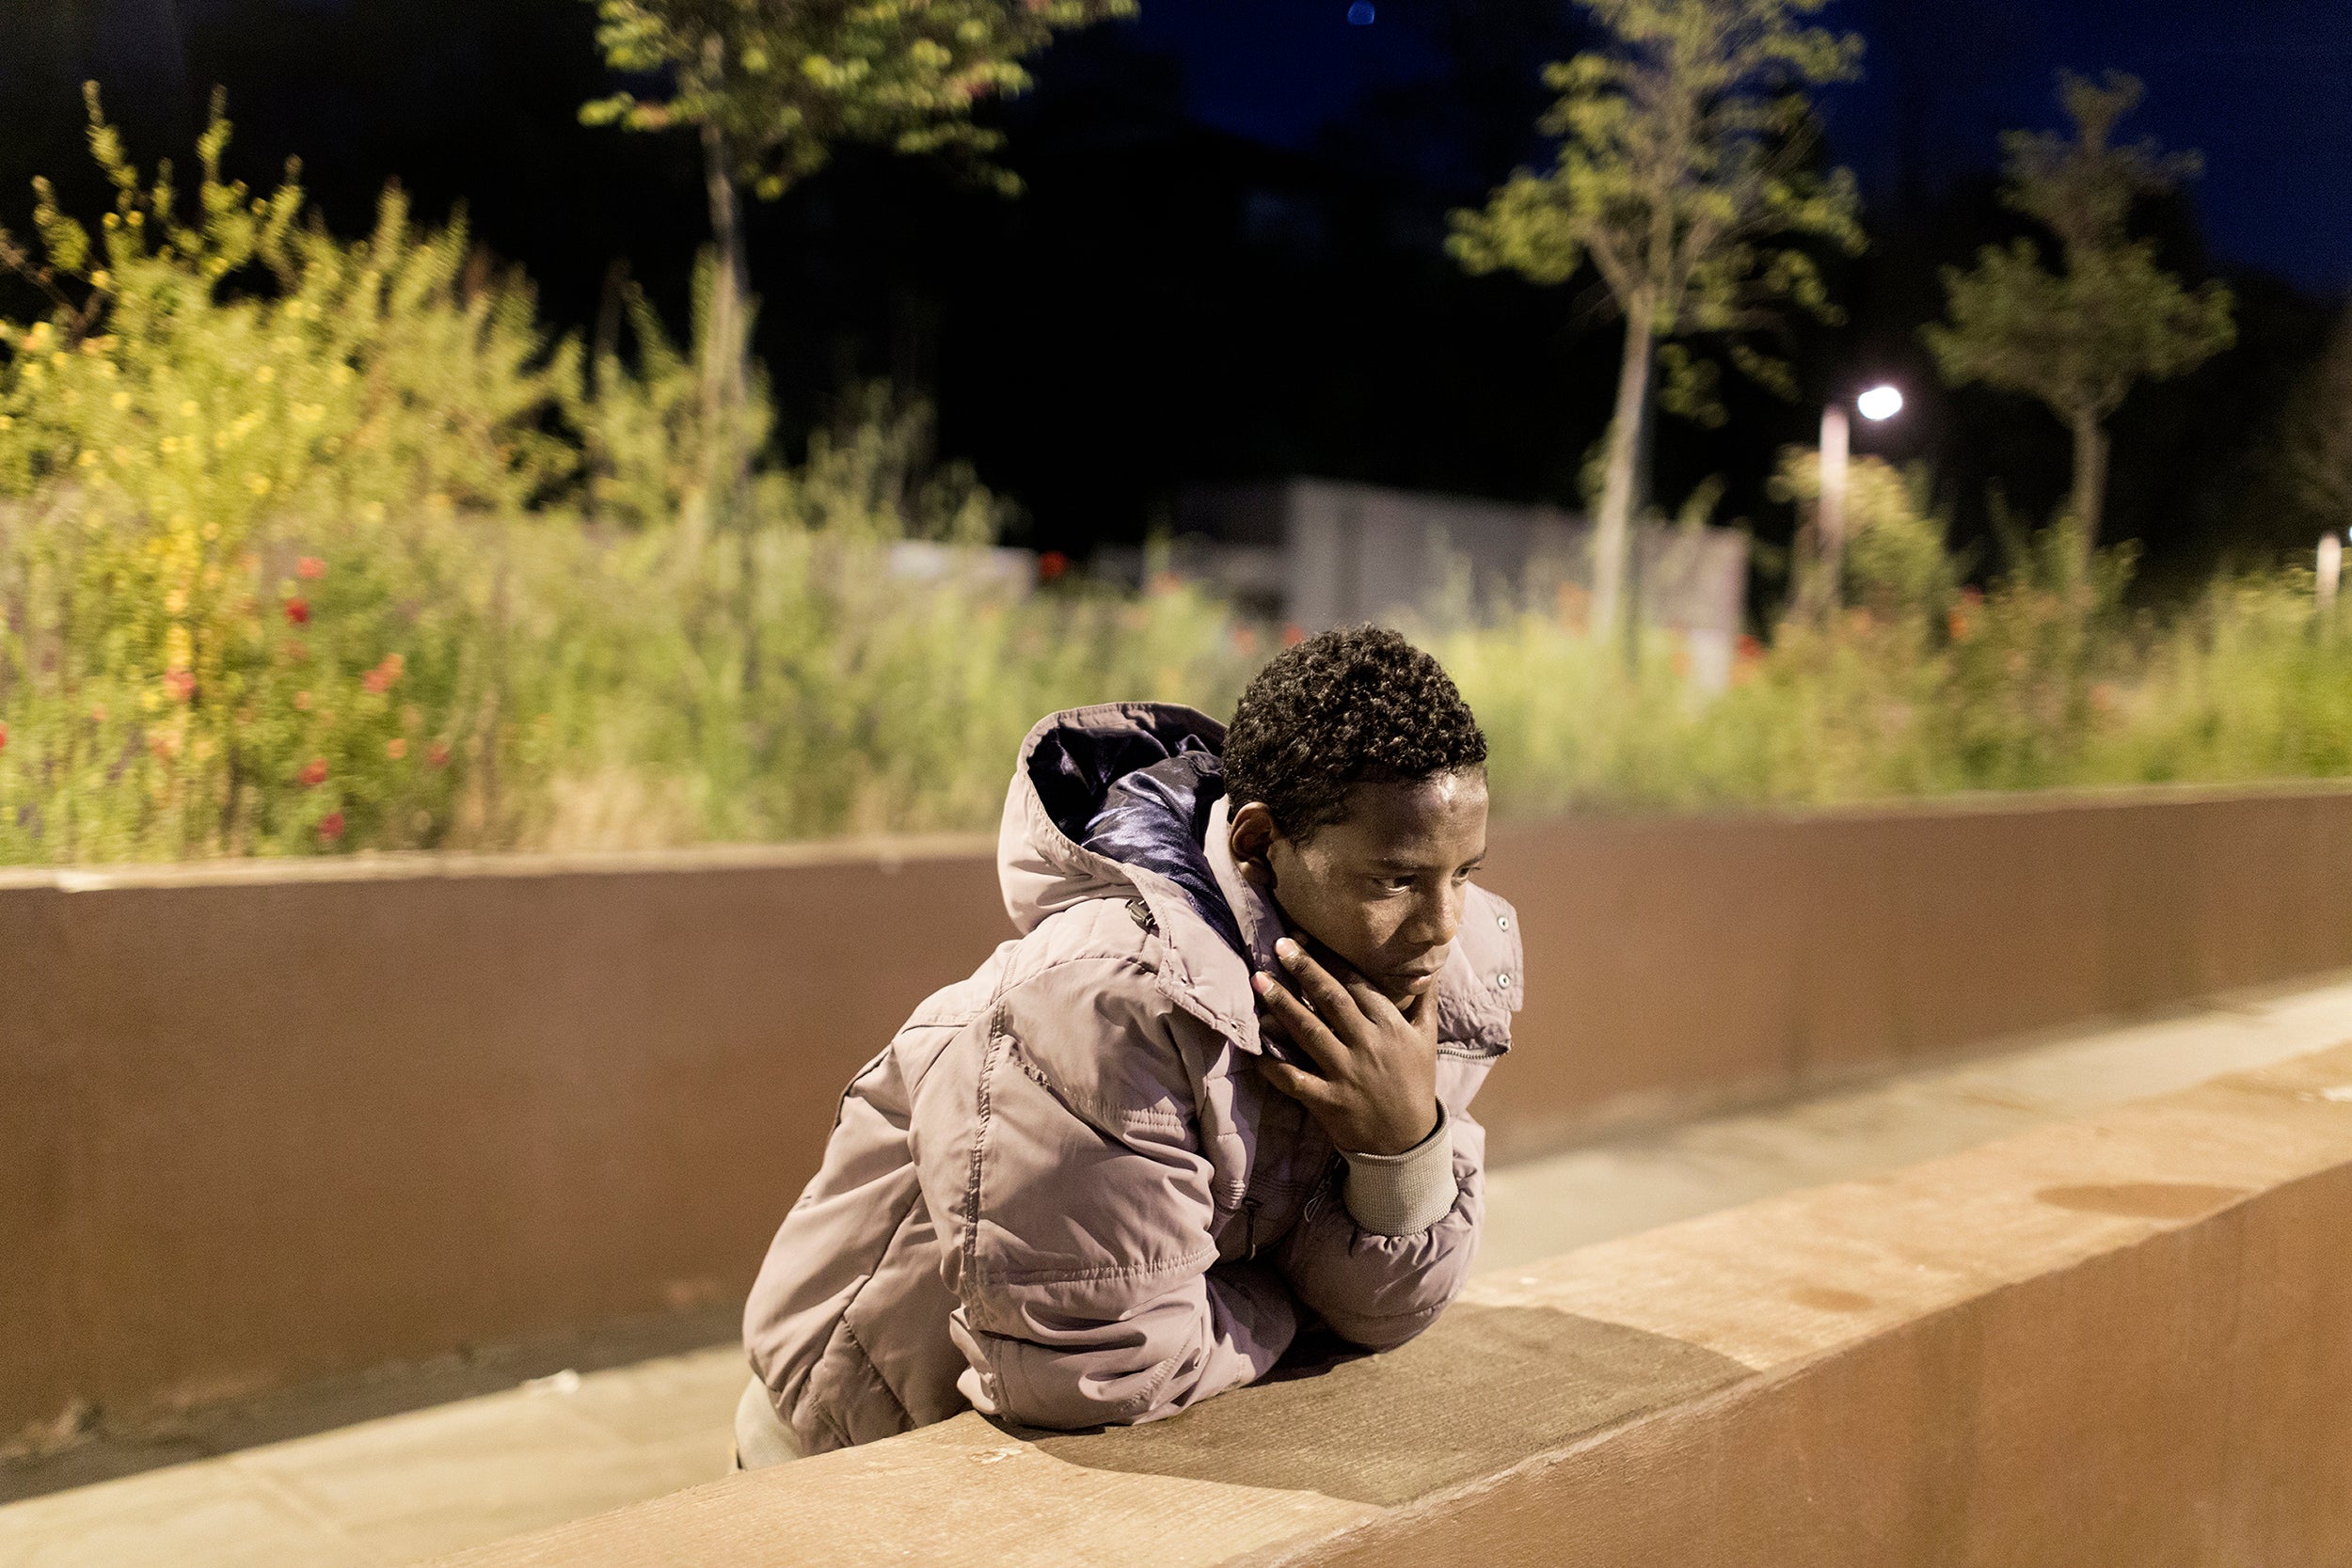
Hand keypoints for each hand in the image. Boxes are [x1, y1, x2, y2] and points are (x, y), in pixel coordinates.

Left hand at [1250, 937, 1439, 1156]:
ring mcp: (1345, 1073)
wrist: (1408, 1141)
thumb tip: (1432, 964)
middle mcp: (1366, 1045)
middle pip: (1330, 999)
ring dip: (1281, 1004)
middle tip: (1278, 945)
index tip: (1305, 937)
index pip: (1356, 983)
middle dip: (1303, 970)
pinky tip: (1254, 1046)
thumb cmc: (1415, 1082)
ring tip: (1259, 981)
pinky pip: (1293, 1078)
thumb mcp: (1426, 1039)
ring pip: (1308, 1031)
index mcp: (1390, 1026)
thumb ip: (1425, 1000)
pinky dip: (1272, 1063)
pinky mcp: (1327, 1100)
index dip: (1329, 958)